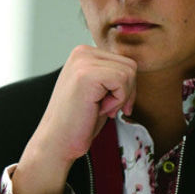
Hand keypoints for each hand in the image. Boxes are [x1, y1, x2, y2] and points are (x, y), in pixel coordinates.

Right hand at [12, 45, 136, 193]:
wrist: (57, 141)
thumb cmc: (81, 121)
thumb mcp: (100, 90)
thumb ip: (113, 74)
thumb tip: (137, 68)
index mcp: (84, 53)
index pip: (125, 62)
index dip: (126, 88)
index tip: (111, 105)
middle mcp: (82, 52)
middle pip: (130, 66)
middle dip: (127, 92)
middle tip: (106, 109)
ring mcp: (83, 61)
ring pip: (129, 73)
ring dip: (121, 97)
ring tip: (100, 108)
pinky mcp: (86, 74)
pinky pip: (122, 81)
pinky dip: (117, 100)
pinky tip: (98, 109)